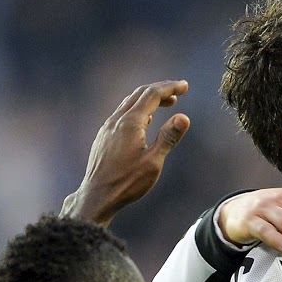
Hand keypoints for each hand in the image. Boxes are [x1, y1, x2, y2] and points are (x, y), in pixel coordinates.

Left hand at [63, 80, 190, 224]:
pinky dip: (138, 108)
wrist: (97, 196)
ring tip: (167, 103)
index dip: (170, 88)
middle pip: (140, 94)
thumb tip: (184, 117)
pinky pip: (123, 113)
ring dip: (149, 98)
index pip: (152, 95)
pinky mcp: (104, 136)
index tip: (185, 86)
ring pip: (130, 102)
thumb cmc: (127, 182)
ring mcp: (108, 127)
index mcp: (130, 123)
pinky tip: (146, 119)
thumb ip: (168, 138)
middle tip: (179, 90)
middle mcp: (117, 120)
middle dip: (161, 89)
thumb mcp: (153, 162)